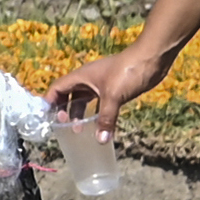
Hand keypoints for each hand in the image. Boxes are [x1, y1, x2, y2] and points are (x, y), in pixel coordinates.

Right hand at [42, 43, 164, 129]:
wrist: (151, 58)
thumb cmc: (127, 72)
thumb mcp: (113, 96)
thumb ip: (105, 118)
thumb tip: (101, 141)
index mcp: (82, 77)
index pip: (57, 89)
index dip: (50, 102)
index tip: (48, 118)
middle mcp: (88, 80)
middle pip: (68, 95)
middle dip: (64, 111)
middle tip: (65, 128)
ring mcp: (101, 84)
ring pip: (84, 100)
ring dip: (80, 114)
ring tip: (80, 130)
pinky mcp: (114, 89)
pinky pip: (99, 103)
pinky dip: (96, 114)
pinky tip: (100, 126)